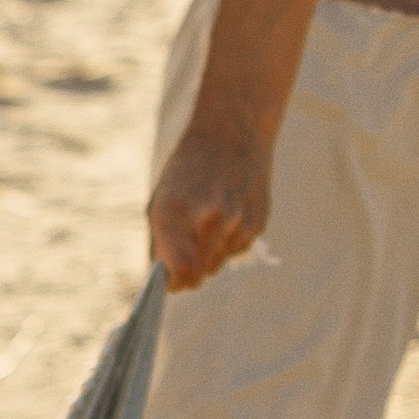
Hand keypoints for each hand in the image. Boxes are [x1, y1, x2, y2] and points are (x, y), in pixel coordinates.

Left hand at [149, 113, 273, 291]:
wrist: (231, 135)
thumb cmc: (188, 171)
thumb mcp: (163, 198)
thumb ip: (162, 240)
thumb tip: (169, 282)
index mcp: (173, 210)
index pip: (180, 270)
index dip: (175, 283)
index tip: (172, 282)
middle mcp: (207, 217)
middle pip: (198, 273)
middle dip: (190, 271)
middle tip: (186, 253)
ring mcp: (235, 221)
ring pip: (217, 265)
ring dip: (209, 256)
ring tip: (207, 223)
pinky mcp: (256, 223)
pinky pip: (236, 251)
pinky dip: (228, 243)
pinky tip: (226, 216)